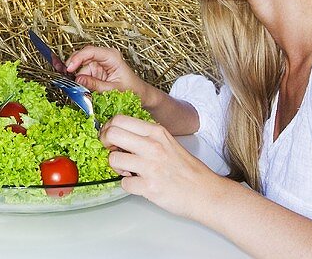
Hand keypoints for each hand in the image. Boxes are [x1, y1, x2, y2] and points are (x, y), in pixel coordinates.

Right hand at [65, 45, 148, 95]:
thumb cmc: (133, 90)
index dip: (77, 58)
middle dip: (73, 68)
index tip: (69, 68)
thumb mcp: (113, 89)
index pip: (90, 51)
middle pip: (82, 57)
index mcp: (111, 56)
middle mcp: (104, 57)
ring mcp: (99, 63)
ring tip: (76, 89)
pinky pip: (84, 74)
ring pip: (81, 67)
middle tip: (67, 79)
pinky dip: (80, 81)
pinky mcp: (96, 71)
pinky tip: (80, 88)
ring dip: (77, 78)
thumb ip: (95, 85)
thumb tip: (78, 80)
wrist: (141, 95)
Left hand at [100, 115, 222, 221]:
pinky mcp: (149, 187)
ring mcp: (151, 166)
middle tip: (113, 151)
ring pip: (113, 159)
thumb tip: (120, 135)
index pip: (120, 119)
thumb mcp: (168, 142)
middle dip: (105, 143)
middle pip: (111, 134)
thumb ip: (146, 136)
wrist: (205, 193)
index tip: (110, 137)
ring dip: (116, 167)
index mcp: (157, 132)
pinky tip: (139, 184)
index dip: (109, 128)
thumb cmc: (187, 169)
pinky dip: (128, 186)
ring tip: (128, 171)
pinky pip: (123, 184)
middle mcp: (153, 146)